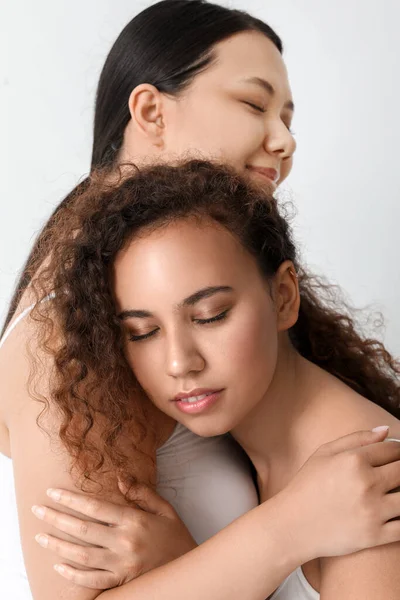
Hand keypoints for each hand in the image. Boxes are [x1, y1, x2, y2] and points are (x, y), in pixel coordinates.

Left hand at [32, 481, 196, 588]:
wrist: (190, 570)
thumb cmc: (175, 536)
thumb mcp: (164, 508)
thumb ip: (141, 492)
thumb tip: (119, 476)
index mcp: (134, 521)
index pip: (95, 507)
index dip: (71, 499)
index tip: (52, 492)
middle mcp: (125, 543)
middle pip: (83, 529)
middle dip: (56, 518)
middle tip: (37, 510)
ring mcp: (122, 566)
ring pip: (82, 556)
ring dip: (58, 546)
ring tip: (40, 536)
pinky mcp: (122, 583)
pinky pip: (92, 581)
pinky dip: (73, 575)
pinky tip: (59, 566)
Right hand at [279, 427, 399, 561]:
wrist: (293, 524)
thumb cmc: (307, 485)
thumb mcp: (324, 453)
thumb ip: (356, 438)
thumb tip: (386, 430)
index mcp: (354, 460)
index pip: (393, 450)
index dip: (398, 452)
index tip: (395, 457)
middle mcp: (367, 483)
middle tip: (393, 474)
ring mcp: (373, 511)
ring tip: (392, 492)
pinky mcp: (375, 535)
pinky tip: (393, 512)